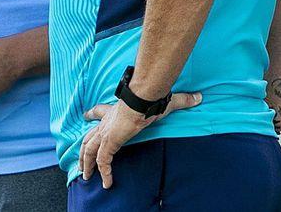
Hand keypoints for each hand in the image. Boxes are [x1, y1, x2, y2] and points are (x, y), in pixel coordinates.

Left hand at [79, 92, 201, 188]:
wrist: (144, 100)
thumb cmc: (151, 99)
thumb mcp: (167, 101)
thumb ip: (182, 100)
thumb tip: (198, 97)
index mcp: (115, 112)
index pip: (100, 111)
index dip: (93, 114)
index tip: (86, 115)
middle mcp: (106, 122)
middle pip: (89, 136)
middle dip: (84, 150)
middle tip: (82, 161)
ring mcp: (106, 132)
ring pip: (89, 150)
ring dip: (87, 163)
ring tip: (87, 176)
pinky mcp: (109, 142)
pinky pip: (103, 160)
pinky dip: (104, 172)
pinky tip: (107, 183)